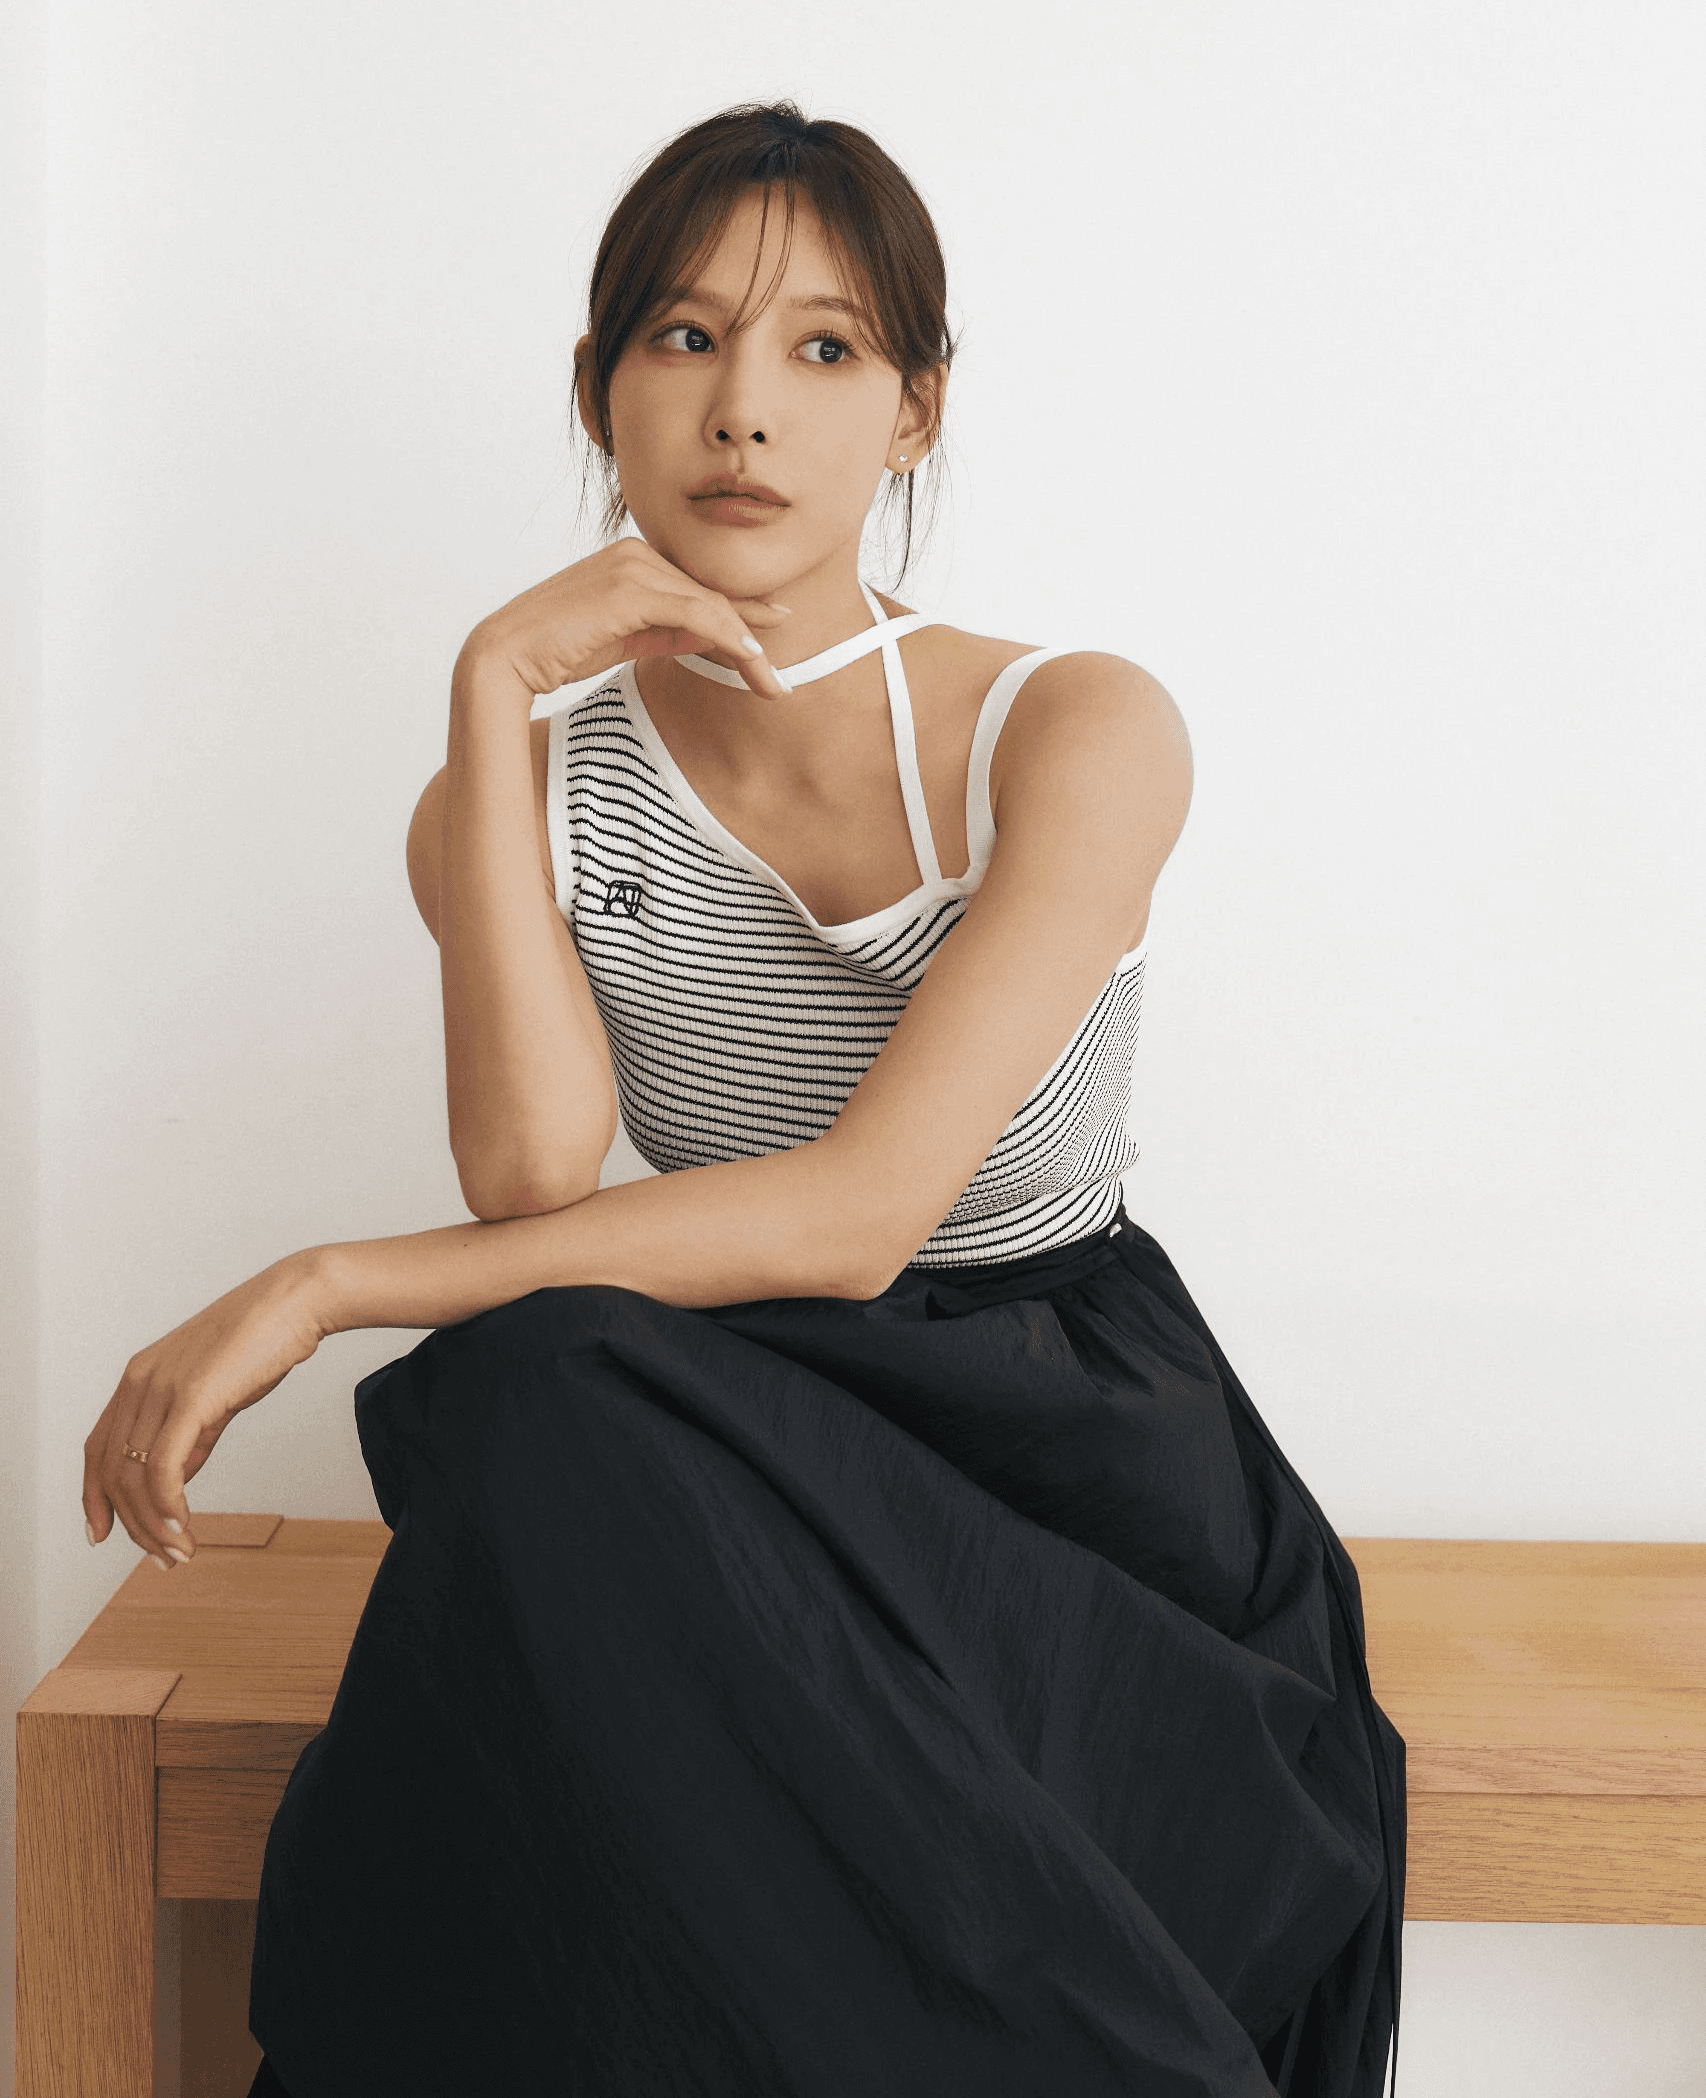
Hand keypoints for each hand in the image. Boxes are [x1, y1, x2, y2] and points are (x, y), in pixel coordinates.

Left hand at [81, 1253, 330, 1567]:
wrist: (296, 1302)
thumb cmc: (262, 1341)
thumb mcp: (214, 1392)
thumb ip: (191, 1433)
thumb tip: (176, 1476)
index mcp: (139, 1376)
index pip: (98, 1448)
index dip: (94, 1495)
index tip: (102, 1533)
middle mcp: (139, 1381)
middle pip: (111, 1469)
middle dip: (130, 1523)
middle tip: (161, 1557)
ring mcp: (162, 1387)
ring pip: (134, 1475)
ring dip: (153, 1525)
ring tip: (178, 1552)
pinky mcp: (191, 1396)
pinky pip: (163, 1466)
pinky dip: (167, 1506)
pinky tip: (183, 1527)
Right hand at [463, 538, 792, 701]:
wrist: (506, 657)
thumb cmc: (559, 649)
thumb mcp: (628, 639)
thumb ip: (669, 630)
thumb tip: (716, 635)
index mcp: (634, 559)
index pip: (699, 588)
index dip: (743, 615)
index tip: (772, 640)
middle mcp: (636, 552)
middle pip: (711, 596)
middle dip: (752, 637)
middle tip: (779, 681)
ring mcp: (633, 566)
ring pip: (710, 605)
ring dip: (748, 647)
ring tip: (772, 683)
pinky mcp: (630, 589)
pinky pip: (695, 612)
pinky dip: (729, 635)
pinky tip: (752, 659)